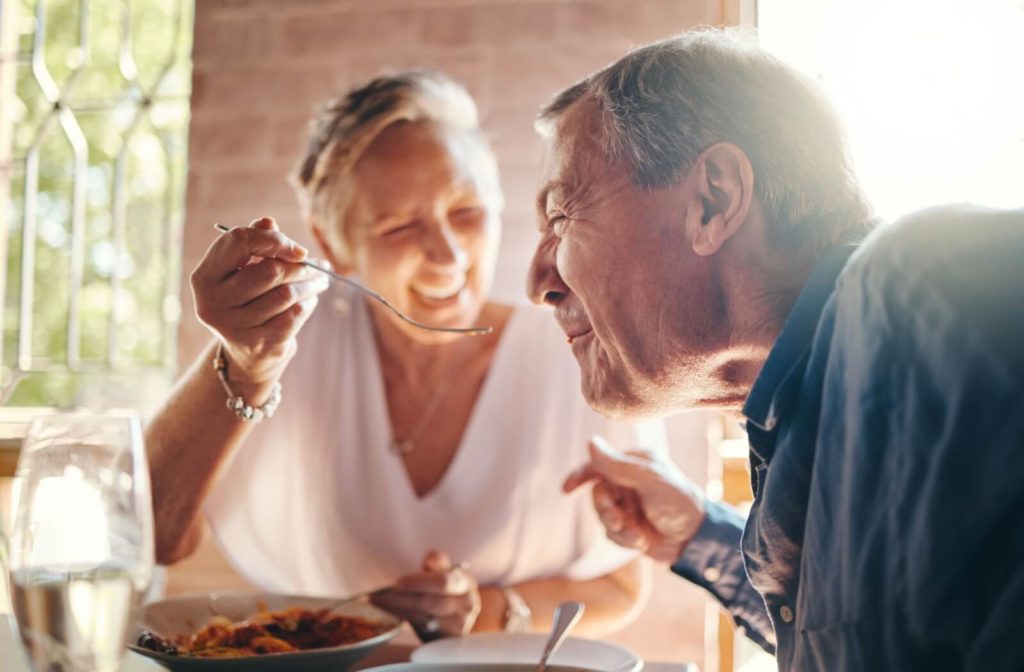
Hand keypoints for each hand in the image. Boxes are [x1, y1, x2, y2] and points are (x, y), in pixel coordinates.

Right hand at [190, 217, 328, 384]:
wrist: (246, 353)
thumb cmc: (247, 299)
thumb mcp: (243, 270)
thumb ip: (254, 243)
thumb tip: (268, 222)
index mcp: (204, 277)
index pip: (239, 241)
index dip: (274, 239)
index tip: (297, 249)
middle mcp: (213, 302)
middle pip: (270, 270)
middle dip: (299, 266)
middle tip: (315, 266)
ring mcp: (234, 326)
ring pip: (286, 293)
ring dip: (310, 284)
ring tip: (319, 281)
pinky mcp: (259, 344)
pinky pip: (295, 314)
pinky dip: (308, 303)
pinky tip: (310, 299)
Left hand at [370, 550, 480, 639]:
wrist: (463, 614)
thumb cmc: (448, 588)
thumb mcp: (445, 570)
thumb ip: (437, 561)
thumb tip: (429, 561)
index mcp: (464, 581)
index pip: (441, 582)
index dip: (417, 583)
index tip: (395, 583)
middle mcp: (467, 603)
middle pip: (429, 602)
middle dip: (400, 599)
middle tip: (378, 596)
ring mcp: (460, 623)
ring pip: (423, 618)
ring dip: (398, 610)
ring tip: (378, 603)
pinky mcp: (450, 638)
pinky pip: (422, 629)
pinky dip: (405, 620)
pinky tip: (392, 613)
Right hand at [564, 435, 706, 563]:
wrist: (696, 540)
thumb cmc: (679, 502)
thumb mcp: (650, 480)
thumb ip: (619, 465)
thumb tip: (591, 444)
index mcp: (634, 464)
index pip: (599, 465)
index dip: (580, 476)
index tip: (567, 489)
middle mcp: (628, 483)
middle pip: (597, 494)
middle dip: (605, 510)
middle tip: (618, 519)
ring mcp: (628, 506)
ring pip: (602, 517)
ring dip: (617, 528)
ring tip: (637, 535)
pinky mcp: (629, 527)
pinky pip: (610, 534)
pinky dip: (623, 540)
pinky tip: (641, 541)